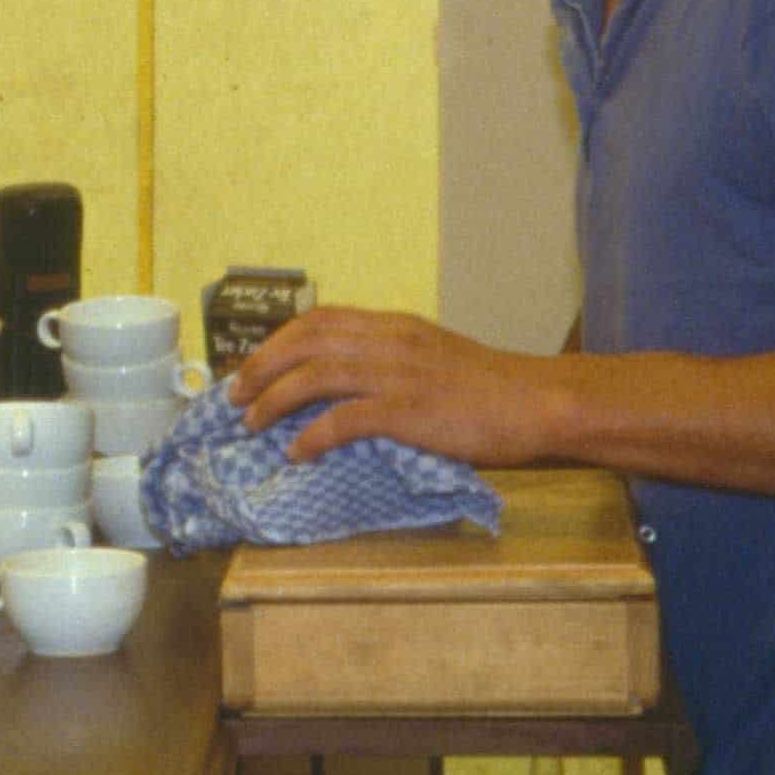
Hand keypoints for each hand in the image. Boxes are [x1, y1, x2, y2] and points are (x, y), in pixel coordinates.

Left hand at [229, 305, 558, 467]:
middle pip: (304, 342)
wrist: (538, 402)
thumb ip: (390, 360)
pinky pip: (343, 420)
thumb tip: (346, 383)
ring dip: (274, 401)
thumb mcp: (432, 356)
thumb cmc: (490, 389)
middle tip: (236, 395)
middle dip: (260, 367)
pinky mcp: (408, 411)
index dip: (277, 341)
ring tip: (253, 425)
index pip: (319, 319)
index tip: (254, 365)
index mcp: (394, 326)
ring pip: (314, 377)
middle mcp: (388, 342)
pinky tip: (297, 454)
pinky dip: (311, 437)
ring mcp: (397, 375)